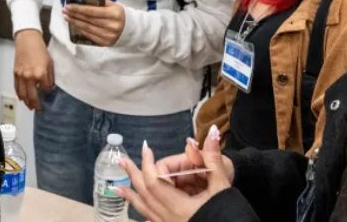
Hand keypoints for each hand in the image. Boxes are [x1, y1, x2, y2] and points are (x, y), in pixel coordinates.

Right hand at [13, 29, 53, 110]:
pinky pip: (17, 88)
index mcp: (40, 73)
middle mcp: (30, 76)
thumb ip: (50, 76)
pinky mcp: (15, 73)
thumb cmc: (39, 48)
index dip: (48, 91)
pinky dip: (19, 94)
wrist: (27, 40)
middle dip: (36, 105)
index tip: (49, 92)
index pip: (46, 88)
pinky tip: (22, 98)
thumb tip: (49, 86)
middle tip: (39, 109)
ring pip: (23, 94)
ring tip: (30, 107)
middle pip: (32, 96)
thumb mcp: (50, 62)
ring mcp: (21, 76)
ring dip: (27, 102)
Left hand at [63, 1, 125, 45]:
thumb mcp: (113, 5)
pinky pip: (90, 36)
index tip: (69, 6)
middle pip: (88, 20)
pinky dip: (81, 30)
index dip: (79, 8)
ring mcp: (108, 36)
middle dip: (74, 15)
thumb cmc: (120, 15)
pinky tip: (75, 25)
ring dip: (75, 22)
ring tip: (67, 17)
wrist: (131, 29)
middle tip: (65, 11)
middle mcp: (111, 26)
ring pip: (87, 28)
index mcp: (114, 14)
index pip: (92, 11)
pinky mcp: (105, 43)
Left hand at [118, 125, 233, 221]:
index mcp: (179, 207)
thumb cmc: (230, 213)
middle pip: (145, 193)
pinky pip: (151, 219)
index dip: (149, 162)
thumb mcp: (223, 185)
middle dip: (134, 174)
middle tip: (122, 160)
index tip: (147, 148)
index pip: (155, 180)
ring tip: (117, 188)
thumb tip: (211, 133)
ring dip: (132, 195)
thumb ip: (213, 159)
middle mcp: (169, 218)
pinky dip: (142, 210)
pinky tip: (138, 209)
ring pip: (144, 209)